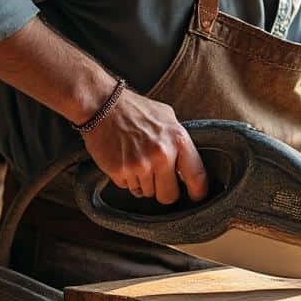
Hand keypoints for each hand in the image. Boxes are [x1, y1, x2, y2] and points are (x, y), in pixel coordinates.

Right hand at [82, 89, 207, 204]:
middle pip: (169, 196)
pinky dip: (128, 179)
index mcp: (178, 140)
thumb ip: (179, 142)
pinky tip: (125, 161)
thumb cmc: (136, 109)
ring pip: (147, 193)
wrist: (102, 105)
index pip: (197, 177)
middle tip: (159, 179)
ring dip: (144, 183)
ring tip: (137, 161)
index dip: (198, 192)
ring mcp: (140, 165)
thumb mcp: (167, 118)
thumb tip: (188, 165)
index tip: (195, 195)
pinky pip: (129, 188)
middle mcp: (161, 155)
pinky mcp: (120, 171)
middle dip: (165, 191)